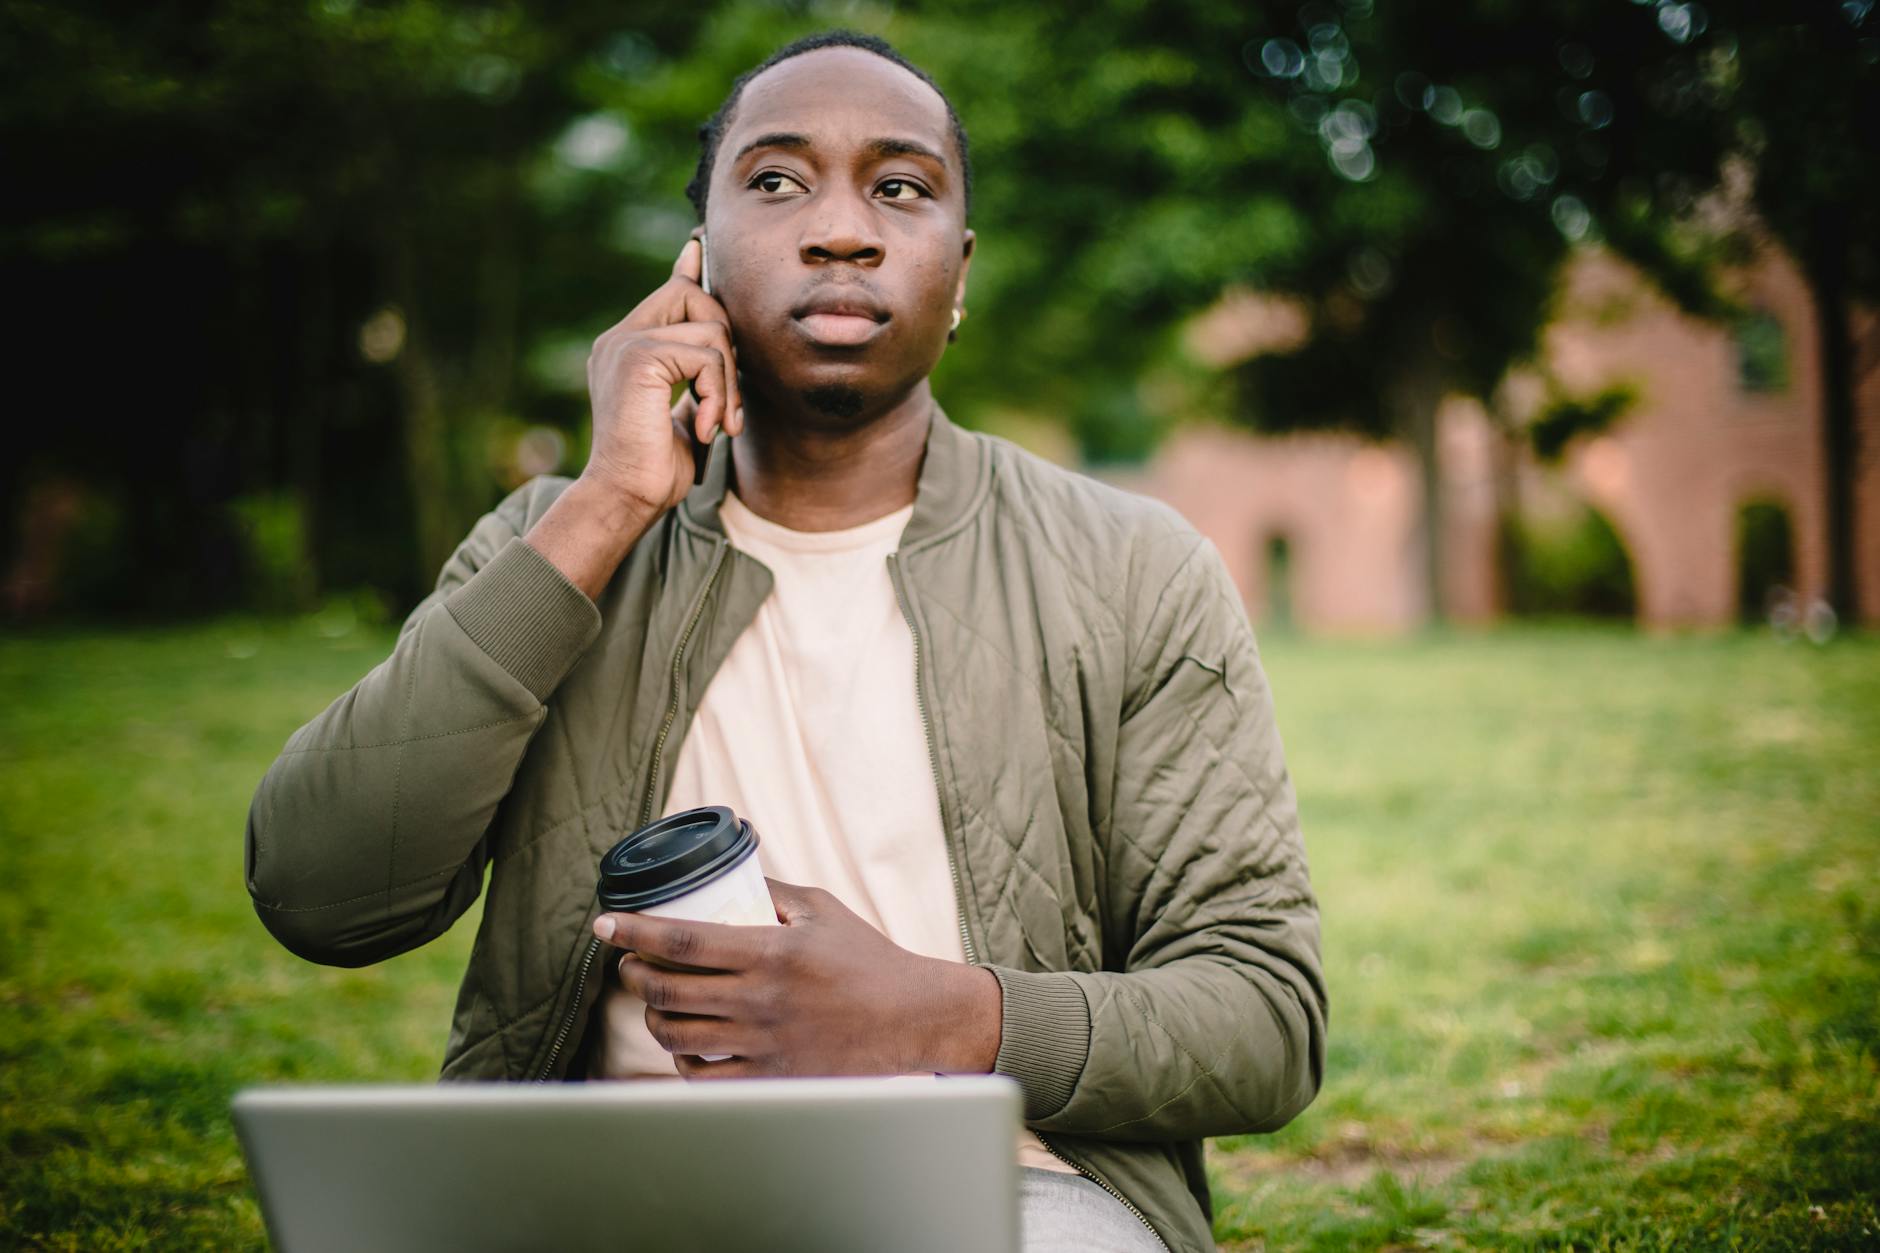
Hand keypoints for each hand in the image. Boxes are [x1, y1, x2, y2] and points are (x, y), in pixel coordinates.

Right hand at [582, 237, 744, 515]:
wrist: (627, 498)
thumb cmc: (656, 468)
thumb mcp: (685, 413)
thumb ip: (697, 378)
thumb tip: (717, 349)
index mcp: (627, 347)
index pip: (667, 292)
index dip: (691, 271)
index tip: (700, 247)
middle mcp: (620, 337)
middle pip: (694, 297)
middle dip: (728, 348)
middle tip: (729, 404)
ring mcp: (626, 343)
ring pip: (710, 330)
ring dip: (728, 384)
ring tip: (718, 424)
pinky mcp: (638, 357)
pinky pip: (706, 355)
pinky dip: (718, 394)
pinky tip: (707, 428)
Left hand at [595, 878, 1002, 1079]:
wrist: (911, 1018)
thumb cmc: (867, 958)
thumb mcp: (821, 909)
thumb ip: (770, 892)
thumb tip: (724, 874)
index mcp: (770, 951)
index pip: (682, 939)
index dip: (634, 930)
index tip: (604, 924)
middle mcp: (760, 999)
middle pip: (665, 989)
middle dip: (632, 973)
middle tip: (628, 961)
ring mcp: (762, 1043)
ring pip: (675, 1034)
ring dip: (651, 1015)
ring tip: (653, 999)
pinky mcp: (769, 1077)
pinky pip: (702, 1076)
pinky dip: (682, 1058)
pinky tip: (685, 1042)